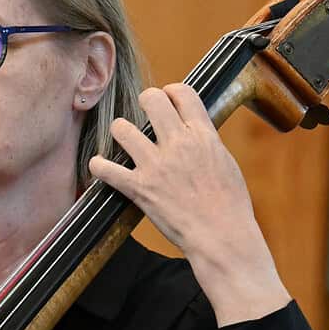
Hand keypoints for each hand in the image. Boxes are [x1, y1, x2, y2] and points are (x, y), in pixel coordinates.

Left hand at [88, 83, 290, 324]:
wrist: (222, 237)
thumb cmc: (230, 205)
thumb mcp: (225, 162)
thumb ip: (206, 141)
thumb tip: (193, 128)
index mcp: (203, 136)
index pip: (182, 93)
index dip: (171, 91)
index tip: (166, 99)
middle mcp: (178, 144)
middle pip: (151, 99)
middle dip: (145, 102)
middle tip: (144, 113)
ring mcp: (157, 166)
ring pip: (122, 128)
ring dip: (120, 132)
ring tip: (125, 140)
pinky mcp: (140, 188)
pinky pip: (106, 169)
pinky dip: (99, 166)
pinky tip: (100, 166)